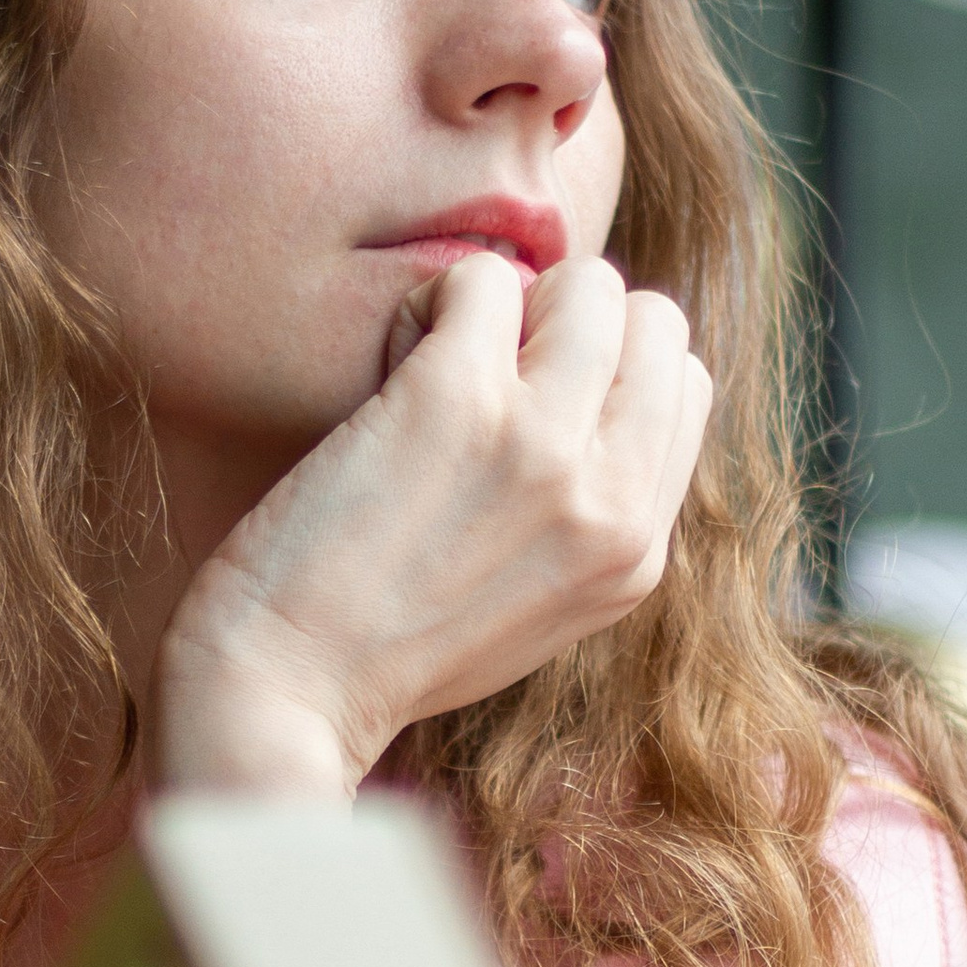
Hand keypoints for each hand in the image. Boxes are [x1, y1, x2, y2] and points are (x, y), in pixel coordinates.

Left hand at [152, 252, 712, 798]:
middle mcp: (609, 500)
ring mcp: (542, 445)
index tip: (531, 403)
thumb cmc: (378, 649)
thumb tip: (592, 410)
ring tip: (440, 363)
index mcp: (636, 553)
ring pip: (588, 284)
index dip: (608, 371)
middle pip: (655, 323)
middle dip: (573, 320)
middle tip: (489, 375)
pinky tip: (389, 364)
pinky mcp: (457, 401)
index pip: (683, 390)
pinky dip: (430, 300)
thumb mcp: (535, 610)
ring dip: (511, 300)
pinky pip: (481, 278)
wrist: (283, 689)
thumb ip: (583, 521)